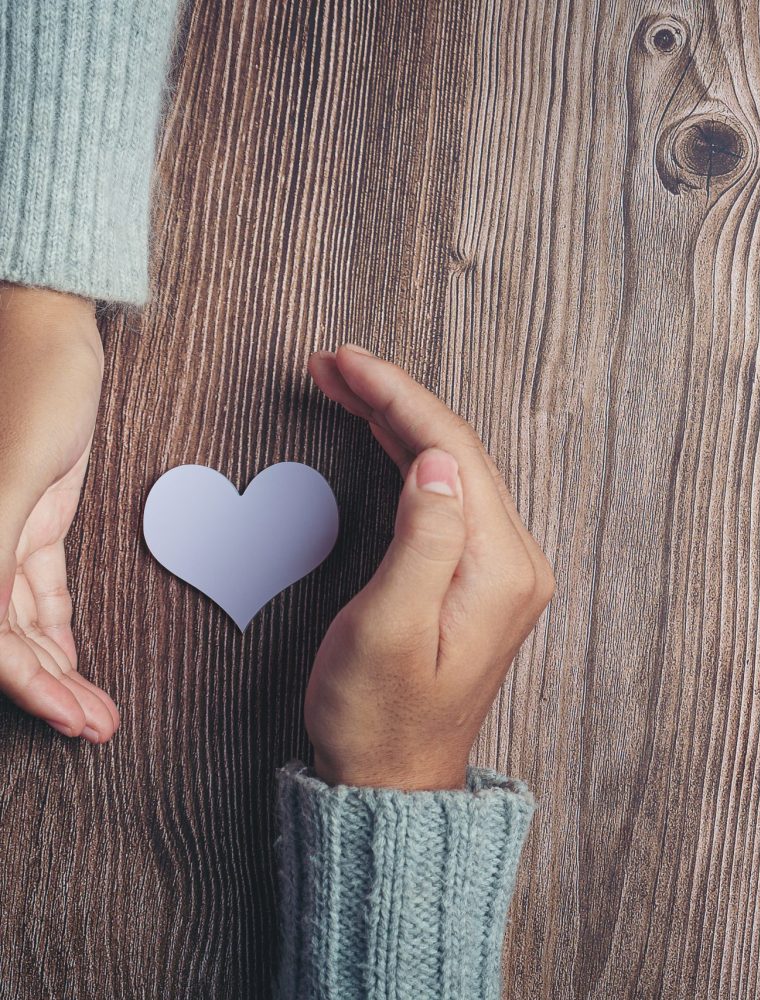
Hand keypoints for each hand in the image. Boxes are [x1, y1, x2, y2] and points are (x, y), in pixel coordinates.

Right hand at [0, 285, 118, 742]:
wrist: (51, 326)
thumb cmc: (31, 383)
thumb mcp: (11, 476)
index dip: (25, 687)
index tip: (71, 719)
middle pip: (3, 638)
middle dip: (50, 689)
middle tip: (98, 727)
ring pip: (22, 618)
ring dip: (60, 665)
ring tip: (99, 708)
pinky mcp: (29, 513)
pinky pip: (38, 584)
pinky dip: (57, 623)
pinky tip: (74, 657)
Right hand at [304, 346, 554, 789]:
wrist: (394, 780)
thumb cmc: (381, 717)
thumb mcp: (390, 630)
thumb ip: (423, 540)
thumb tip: (438, 461)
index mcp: (501, 568)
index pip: (454, 453)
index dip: (398, 398)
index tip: (347, 362)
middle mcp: (514, 561)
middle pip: (458, 452)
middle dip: (396, 399)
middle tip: (334, 364)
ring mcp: (500, 568)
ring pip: (453, 468)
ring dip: (401, 422)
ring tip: (346, 385)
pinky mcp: (477, 577)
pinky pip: (447, 497)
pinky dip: (409, 458)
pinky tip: (382, 436)